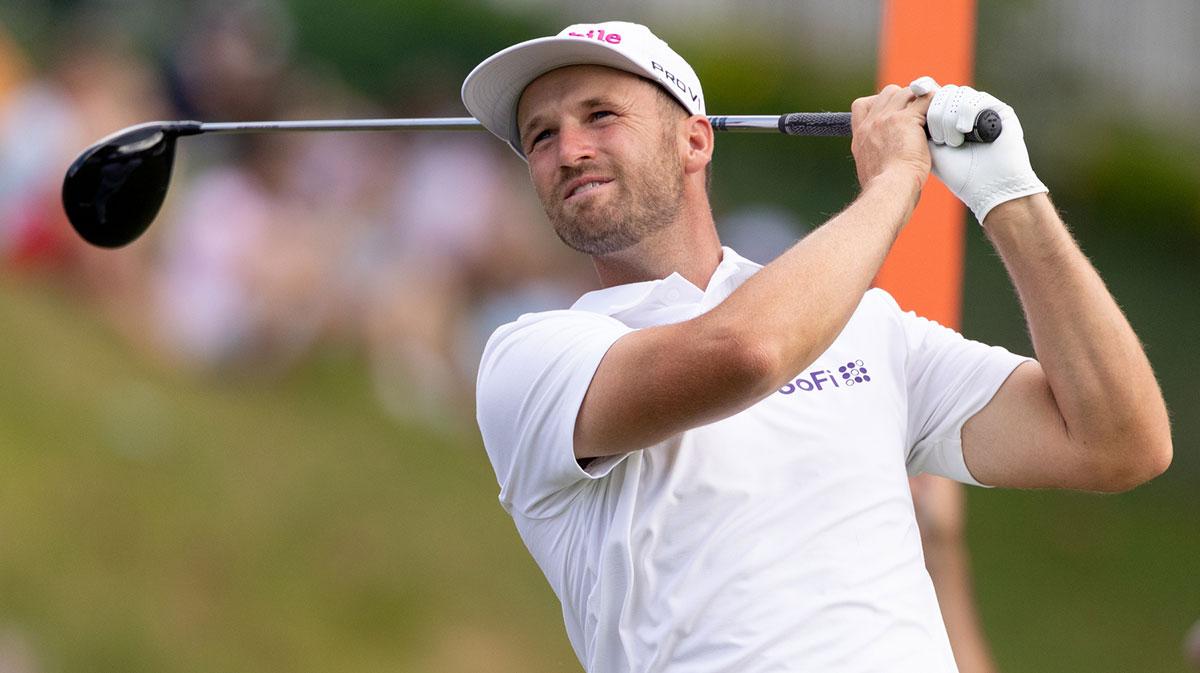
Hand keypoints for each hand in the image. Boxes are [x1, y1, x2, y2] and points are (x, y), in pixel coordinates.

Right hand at [850, 83, 932, 190]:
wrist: (889, 189)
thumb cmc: (885, 189)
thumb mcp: (872, 170)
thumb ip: (877, 157)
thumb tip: (887, 161)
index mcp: (860, 136)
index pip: (862, 105)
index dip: (879, 102)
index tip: (892, 112)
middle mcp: (871, 124)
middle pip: (888, 93)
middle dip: (904, 98)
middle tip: (919, 113)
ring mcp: (886, 119)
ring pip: (906, 92)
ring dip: (920, 100)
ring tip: (932, 114)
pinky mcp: (906, 120)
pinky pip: (924, 99)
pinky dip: (934, 102)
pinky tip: (941, 113)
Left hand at [910, 76, 1047, 222]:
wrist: (986, 188)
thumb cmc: (956, 173)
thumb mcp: (928, 147)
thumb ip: (916, 125)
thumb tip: (897, 100)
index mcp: (948, 115)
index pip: (933, 92)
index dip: (923, 88)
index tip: (914, 89)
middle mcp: (966, 109)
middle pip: (943, 92)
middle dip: (936, 113)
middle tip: (939, 139)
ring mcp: (984, 109)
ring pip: (959, 94)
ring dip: (950, 118)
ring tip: (952, 142)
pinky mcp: (1000, 111)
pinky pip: (978, 99)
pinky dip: (967, 112)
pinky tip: (964, 130)